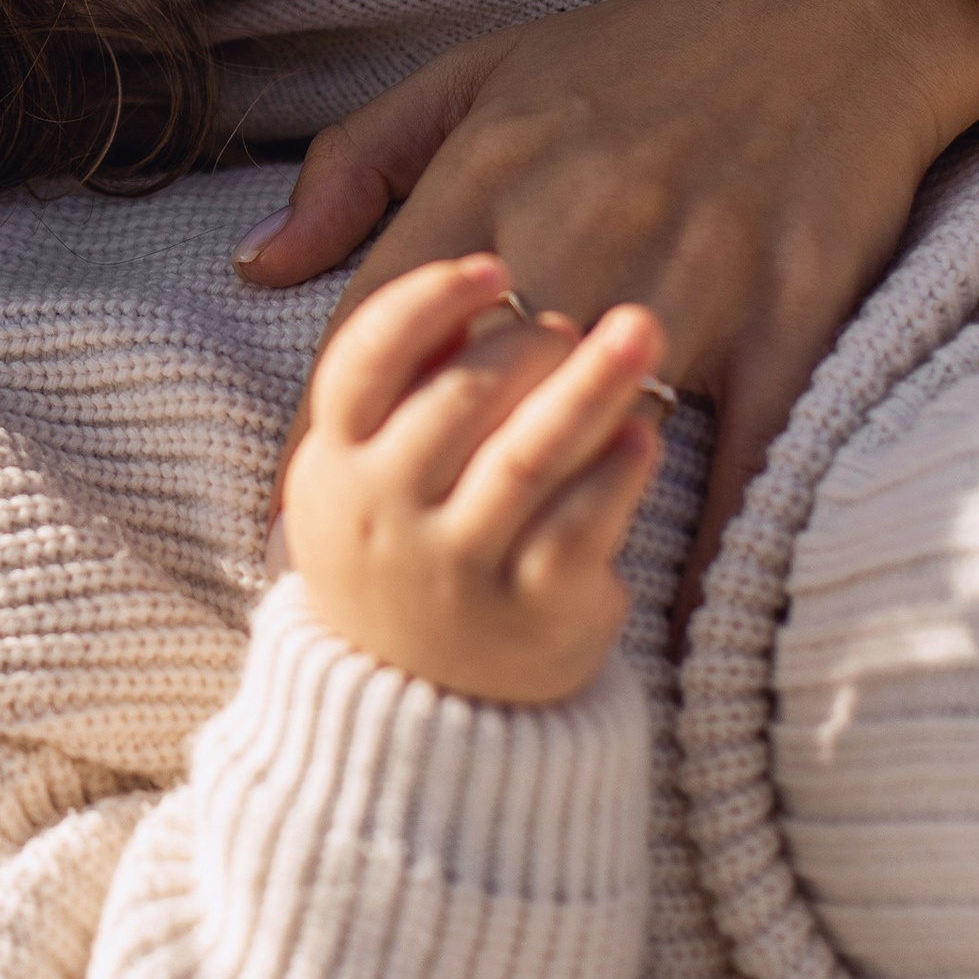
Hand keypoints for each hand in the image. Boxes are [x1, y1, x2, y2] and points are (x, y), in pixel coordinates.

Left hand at [235, 0, 978, 621]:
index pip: (375, 328)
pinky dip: (708, 531)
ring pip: (595, 422)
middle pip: (475, 391)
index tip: (291, 517)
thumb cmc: (639, 52)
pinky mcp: (787, 305)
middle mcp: (577, 224)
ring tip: (488, 611)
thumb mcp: (480, 74)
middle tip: (378, 591)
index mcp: (491, 172)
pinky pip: (742, 443)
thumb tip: (260, 264)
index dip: (324, 433)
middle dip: (422, 491)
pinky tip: (672, 609)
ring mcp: (687, 270)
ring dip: (546, 514)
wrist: (831, 14)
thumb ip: (360, 163)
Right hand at [276, 250, 665, 704]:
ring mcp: (455, 570)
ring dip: (589, 386)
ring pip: (526, 458)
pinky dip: (615, 476)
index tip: (492, 267)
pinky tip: (645, 437)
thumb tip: (462, 283)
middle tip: (578, 320)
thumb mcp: (364, 471)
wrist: (419, 712)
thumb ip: (404, 377)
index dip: (427, 301)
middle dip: (527, 342)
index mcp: (333, 464)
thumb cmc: (403, 548)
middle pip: (458, 400)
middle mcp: (381, 516)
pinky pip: (581, 528)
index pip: (364, 359)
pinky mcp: (530, 616)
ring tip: (640, 332)